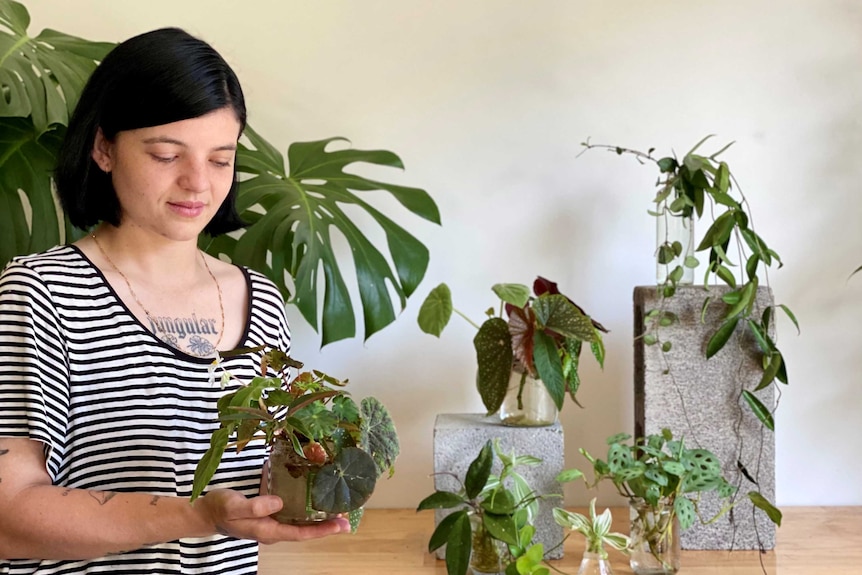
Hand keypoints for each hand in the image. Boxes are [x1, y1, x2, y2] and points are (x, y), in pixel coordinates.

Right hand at [198, 489, 349, 543]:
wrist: (207, 511)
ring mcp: (273, 520)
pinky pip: (292, 509)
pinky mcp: (270, 510)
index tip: (341, 524)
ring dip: (319, 513)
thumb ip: (255, 506)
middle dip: (326, 522)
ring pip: (301, 519)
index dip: (322, 529)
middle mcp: (275, 528)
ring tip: (337, 503)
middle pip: (306, 528)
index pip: (301, 533)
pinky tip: (315, 492)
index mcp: (268, 530)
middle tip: (348, 514)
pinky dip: (305, 502)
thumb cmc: (220, 509)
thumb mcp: (234, 506)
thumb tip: (279, 502)